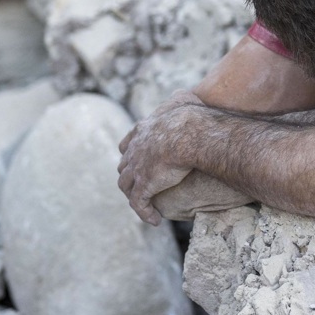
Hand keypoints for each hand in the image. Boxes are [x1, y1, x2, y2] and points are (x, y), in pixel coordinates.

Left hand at [117, 90, 200, 225]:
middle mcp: (135, 150)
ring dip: (133, 194)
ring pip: (126, 185)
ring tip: (143, 202)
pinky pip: (139, 204)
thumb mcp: (183, 99)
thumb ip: (180, 97)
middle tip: (139, 181)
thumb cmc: (190, 116)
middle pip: (124, 164)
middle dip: (129, 172)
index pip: (129, 142)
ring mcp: (137, 169)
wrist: (188, 134)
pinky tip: (154, 220)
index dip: (131, 151)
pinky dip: (144, 213)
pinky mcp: (144, 186)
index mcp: (143, 131)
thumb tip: (183, 94)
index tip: (136, 157)